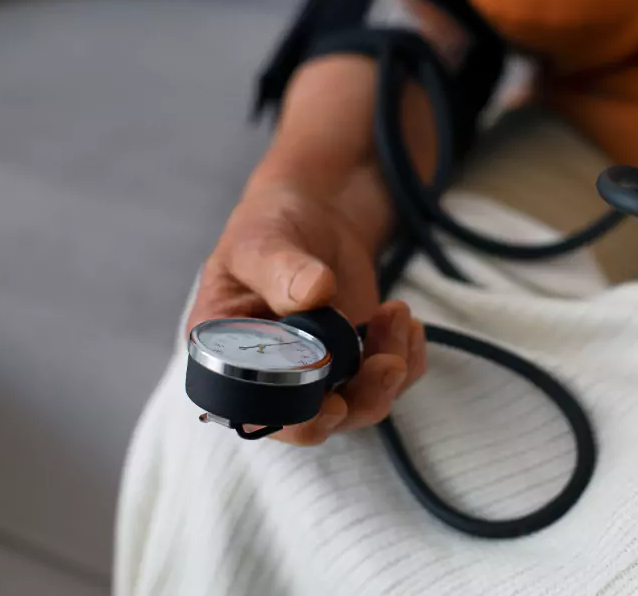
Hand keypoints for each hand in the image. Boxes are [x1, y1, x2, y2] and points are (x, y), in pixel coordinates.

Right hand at [187, 186, 426, 443]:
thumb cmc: (268, 227)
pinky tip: (405, 320)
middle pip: (320, 421)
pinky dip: (408, 358)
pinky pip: (392, 381)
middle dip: (361, 397)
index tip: (336, 403)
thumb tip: (314, 293)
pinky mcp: (357, 362)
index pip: (257, 414)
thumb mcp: (262, 240)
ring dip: (390, 368)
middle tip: (388, 361)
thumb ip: (281, 267)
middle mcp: (273, 380)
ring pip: (362, 404)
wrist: (312, 216)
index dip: (298, 420)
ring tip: (396, 313)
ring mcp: (320, 375)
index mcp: (229, 359)